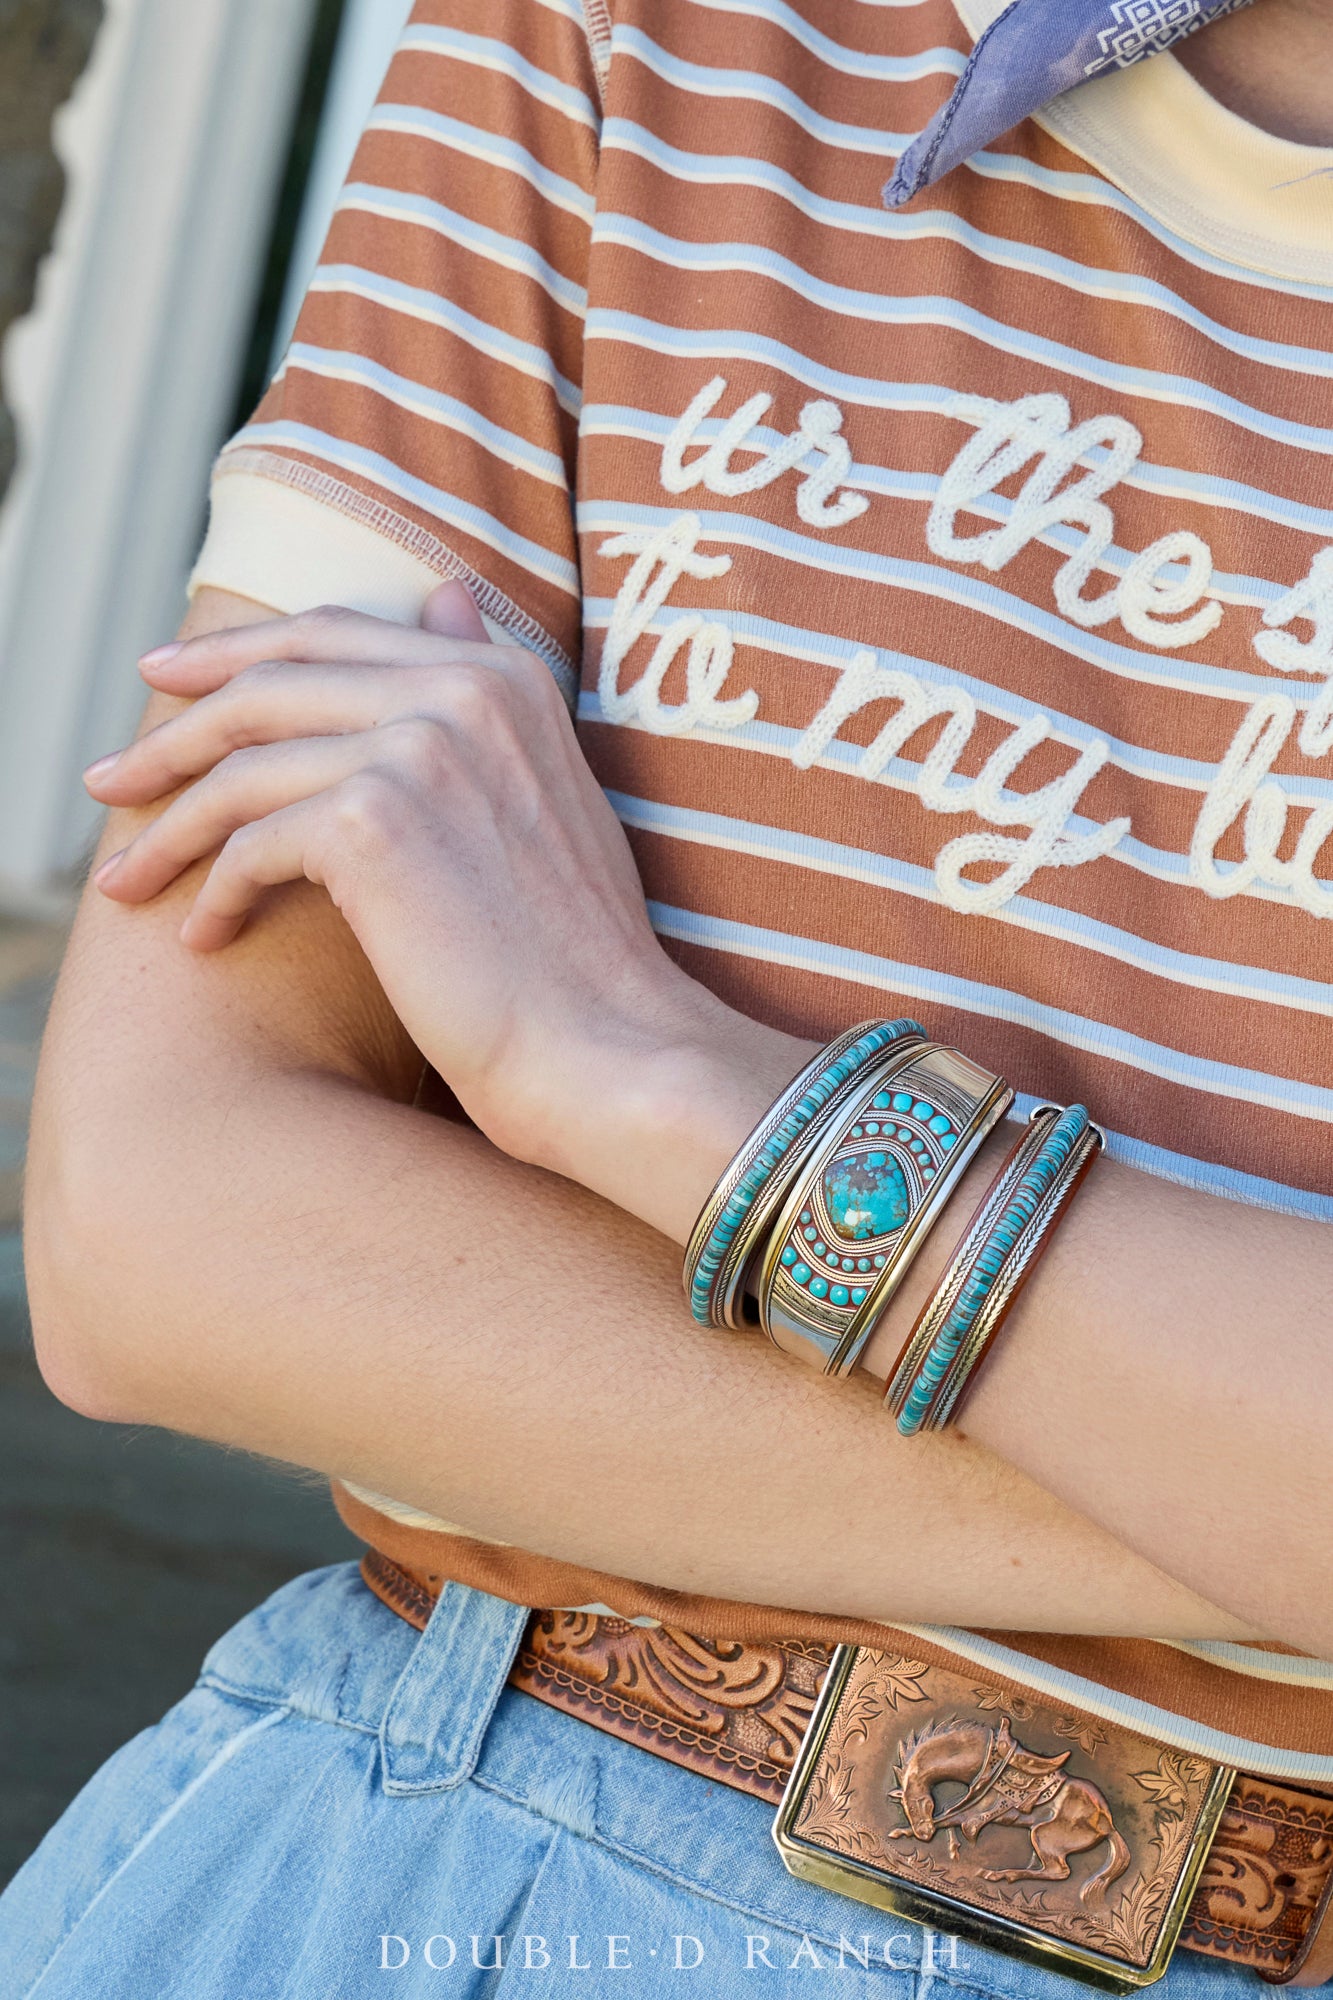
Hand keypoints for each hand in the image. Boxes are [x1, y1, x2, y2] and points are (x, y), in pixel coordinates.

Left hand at [84, 587, 810, 1234]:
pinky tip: (205, 937)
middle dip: (174, 732)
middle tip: (112, 779)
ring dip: (170, 828)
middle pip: (268, 684)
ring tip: (126, 879)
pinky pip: (252, 844)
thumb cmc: (575, 956)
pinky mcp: (372, 821)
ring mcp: (416, 747)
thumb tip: (443, 596)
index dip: (236, 654)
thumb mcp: (544, 796)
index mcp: (501, 677)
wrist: (610, 1047)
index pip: (334, 633)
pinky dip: (214, 893)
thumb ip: (483, 698)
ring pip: (242, 767)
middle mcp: (460, 690)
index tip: (171, 684)